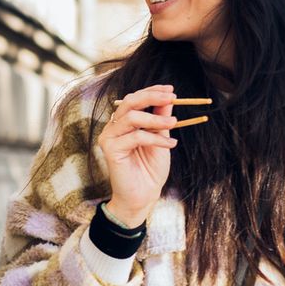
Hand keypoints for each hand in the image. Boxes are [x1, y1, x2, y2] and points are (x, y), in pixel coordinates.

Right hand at [97, 84, 178, 226]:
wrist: (144, 196)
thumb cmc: (151, 170)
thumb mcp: (161, 138)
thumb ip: (161, 119)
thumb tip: (169, 98)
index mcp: (124, 122)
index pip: (134, 99)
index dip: (152, 91)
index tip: (171, 90)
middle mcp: (114, 127)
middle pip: (129, 102)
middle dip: (151, 97)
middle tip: (172, 97)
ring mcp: (109, 137)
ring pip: (132, 118)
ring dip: (156, 119)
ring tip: (174, 123)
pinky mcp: (110, 149)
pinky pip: (134, 137)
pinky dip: (155, 138)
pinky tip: (170, 144)